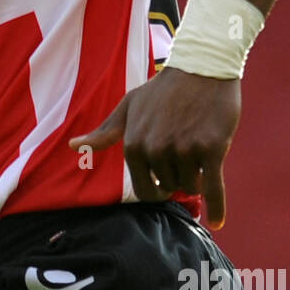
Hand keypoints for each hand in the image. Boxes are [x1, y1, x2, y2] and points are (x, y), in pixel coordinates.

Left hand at [69, 66, 241, 229]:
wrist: (201, 67)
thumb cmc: (164, 89)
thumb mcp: (129, 107)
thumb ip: (105, 132)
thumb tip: (71, 147)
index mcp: (133, 144)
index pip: (144, 189)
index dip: (156, 188)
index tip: (165, 181)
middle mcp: (156, 150)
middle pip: (170, 187)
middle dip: (179, 175)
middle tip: (186, 149)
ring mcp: (185, 150)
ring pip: (191, 186)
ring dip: (198, 175)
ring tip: (200, 148)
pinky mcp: (212, 149)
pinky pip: (213, 189)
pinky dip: (217, 208)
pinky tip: (217, 222)